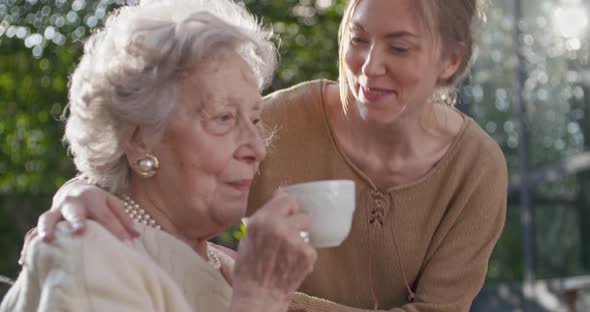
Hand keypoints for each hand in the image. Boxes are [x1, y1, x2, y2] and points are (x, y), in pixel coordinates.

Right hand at [38, 177, 138, 240]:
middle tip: (80, 230)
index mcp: (92, 197)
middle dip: (76, 220)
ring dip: (47, 228)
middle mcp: (72, 203)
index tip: (126, 244)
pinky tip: (26, 260)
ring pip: (48, 218)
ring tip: (46, 240)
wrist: (74, 191)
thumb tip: (136, 236)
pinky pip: (33, 232)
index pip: (107, 216)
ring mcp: (55, 212)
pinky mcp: (46, 221)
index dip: (117, 230)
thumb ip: (124, 219)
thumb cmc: (99, 202)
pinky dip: (29, 244)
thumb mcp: (114, 204)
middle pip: (74, 211)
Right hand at [231, 191, 316, 310]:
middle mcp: (278, 227)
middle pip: (300, 214)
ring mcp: (294, 240)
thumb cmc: (249, 269)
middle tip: (287, 237)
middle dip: (296, 223)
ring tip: (289, 252)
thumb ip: (263, 217)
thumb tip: (279, 197)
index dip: (287, 208)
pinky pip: (310, 247)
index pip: (286, 199)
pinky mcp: (306, 254)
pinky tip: (292, 263)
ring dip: (301, 238)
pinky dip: (304, 255)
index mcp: (261, 220)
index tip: (287, 214)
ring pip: (307, 230)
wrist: (259, 295)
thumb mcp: (247, 237)